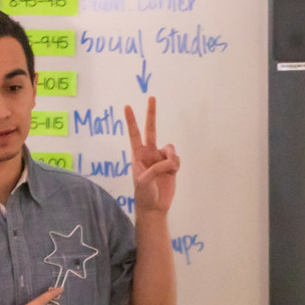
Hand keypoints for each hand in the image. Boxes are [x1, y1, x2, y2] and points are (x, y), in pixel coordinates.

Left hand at [126, 98, 179, 214]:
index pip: (134, 134)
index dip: (131, 121)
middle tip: (152, 97)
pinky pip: (177, 158)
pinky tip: (172, 173)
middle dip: (151, 113)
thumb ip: (156, 168)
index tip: (127, 107)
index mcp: (138, 155)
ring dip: (172, 157)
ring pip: (170, 148)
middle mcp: (149, 153)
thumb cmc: (144, 193)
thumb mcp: (145, 180)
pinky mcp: (171, 166)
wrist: (154, 207)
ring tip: (169, 168)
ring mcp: (160, 159)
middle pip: (151, 129)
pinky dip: (176, 165)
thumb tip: (170, 161)